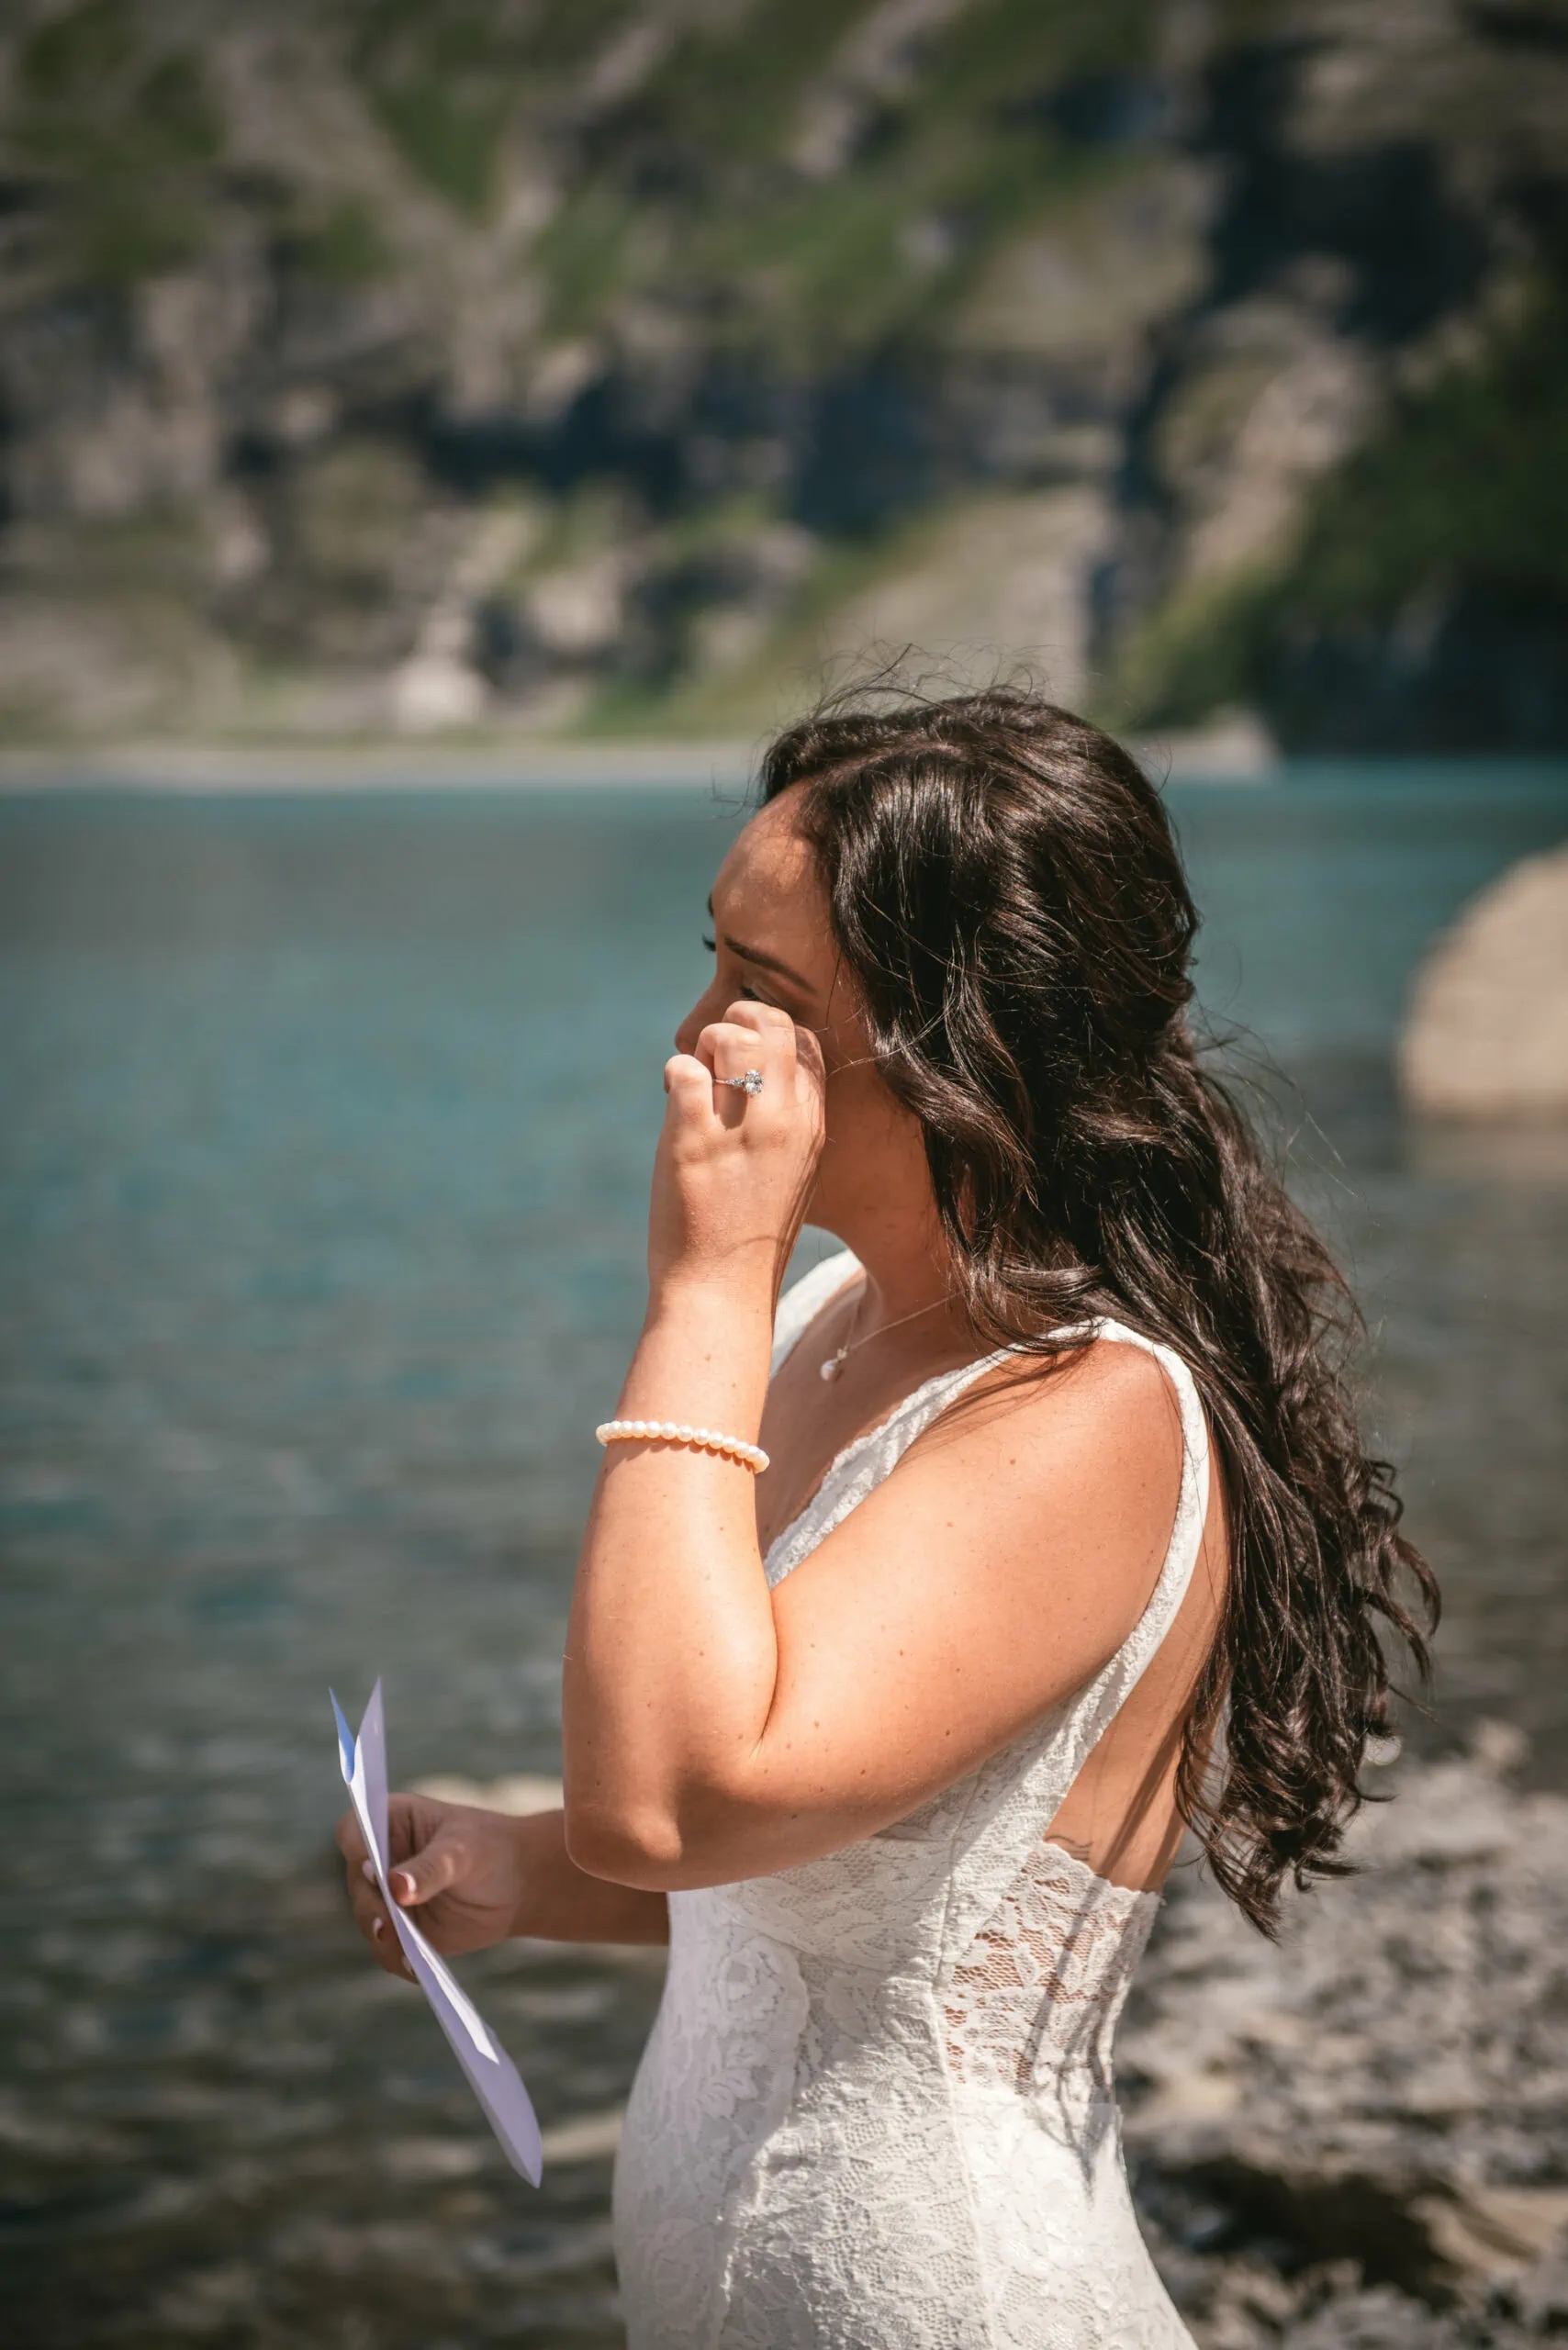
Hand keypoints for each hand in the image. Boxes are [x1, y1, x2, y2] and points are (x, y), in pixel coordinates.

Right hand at [336, 1793, 528, 1975]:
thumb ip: (431, 1868)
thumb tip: (396, 1888)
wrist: (517, 1885)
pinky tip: (414, 1967)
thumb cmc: (489, 1849)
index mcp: (391, 1821)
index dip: (357, 1849)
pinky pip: (387, 1948)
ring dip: (382, 1935)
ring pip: (368, 1918)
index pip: (355, 1829)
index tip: (373, 1871)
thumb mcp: (463, 1851)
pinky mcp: (399, 1929)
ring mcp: (387, 1897)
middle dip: (371, 1903)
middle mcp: (381, 1859)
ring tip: (406, 1952)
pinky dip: (397, 1958)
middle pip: (357, 1881)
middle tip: (387, 1923)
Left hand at [650, 1001, 825, 1296]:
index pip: (804, 1043)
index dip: (769, 1037)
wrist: (722, 1291)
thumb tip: (751, 1080)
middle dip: (736, 1024)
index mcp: (813, 1126)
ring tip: (694, 1079)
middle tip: (712, 1055)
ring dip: (702, 1045)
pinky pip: (684, 1070)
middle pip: (771, 1026)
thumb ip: (785, 1125)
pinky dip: (673, 1074)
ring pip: (728, 1036)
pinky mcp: (693, 1139)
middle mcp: (784, 1120)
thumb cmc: (751, 1236)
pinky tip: (671, 1099)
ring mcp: (740, 1129)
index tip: (743, 1063)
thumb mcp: (793, 1174)